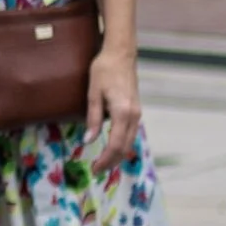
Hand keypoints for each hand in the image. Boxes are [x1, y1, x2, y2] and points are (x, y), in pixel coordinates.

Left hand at [85, 45, 140, 171]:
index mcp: (123, 113)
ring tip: (102, 163)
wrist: (121, 55)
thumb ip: (93, 119)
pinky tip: (112, 148)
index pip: (116, 144)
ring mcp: (137, 113)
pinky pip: (130, 134)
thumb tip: (88, 141)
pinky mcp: (136, 111)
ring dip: (117, 155)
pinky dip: (122, 145)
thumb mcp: (93, 94)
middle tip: (96, 170)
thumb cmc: (104, 71)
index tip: (94, 168)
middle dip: (111, 161)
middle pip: (125, 147)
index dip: (105, 159)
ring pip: (130, 142)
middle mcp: (134, 116)